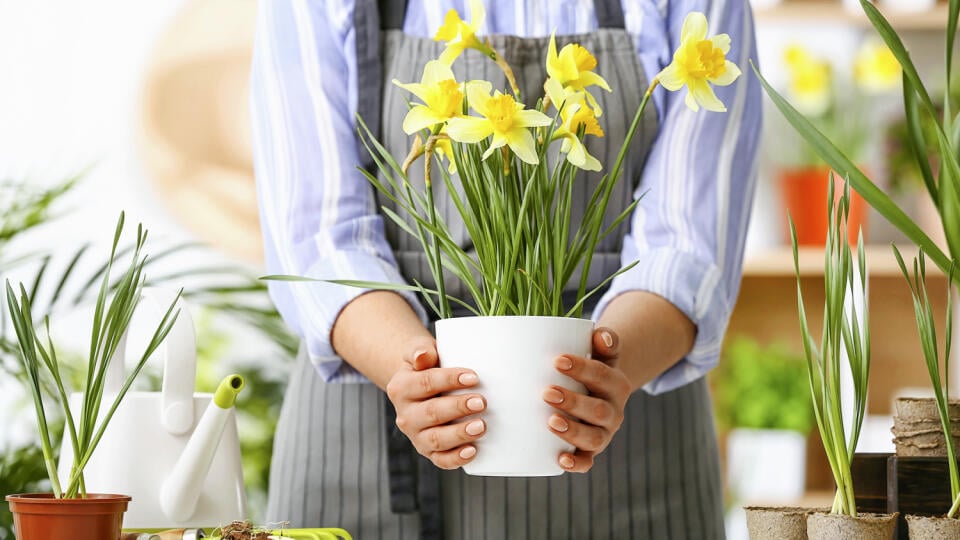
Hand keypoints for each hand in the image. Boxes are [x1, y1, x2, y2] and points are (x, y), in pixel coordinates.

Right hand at [385, 337, 486, 468]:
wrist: (422, 385)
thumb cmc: (428, 366)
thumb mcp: (419, 351)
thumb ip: (420, 351)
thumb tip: (422, 357)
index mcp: (401, 388)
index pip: (425, 384)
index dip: (449, 380)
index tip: (474, 377)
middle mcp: (405, 415)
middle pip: (431, 413)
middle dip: (458, 408)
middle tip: (482, 402)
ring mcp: (416, 435)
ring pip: (436, 439)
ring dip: (459, 434)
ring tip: (481, 426)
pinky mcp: (428, 451)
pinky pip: (440, 459)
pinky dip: (456, 458)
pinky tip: (473, 451)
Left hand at [542, 327, 630, 472]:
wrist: (598, 392)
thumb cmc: (589, 369)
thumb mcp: (600, 353)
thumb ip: (603, 341)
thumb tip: (601, 334)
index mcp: (616, 384)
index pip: (601, 375)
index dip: (581, 368)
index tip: (557, 361)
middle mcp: (613, 411)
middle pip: (597, 410)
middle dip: (573, 402)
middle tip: (547, 392)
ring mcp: (603, 433)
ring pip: (594, 438)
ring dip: (573, 431)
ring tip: (551, 422)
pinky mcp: (591, 451)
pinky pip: (587, 462)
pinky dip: (576, 464)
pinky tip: (560, 460)